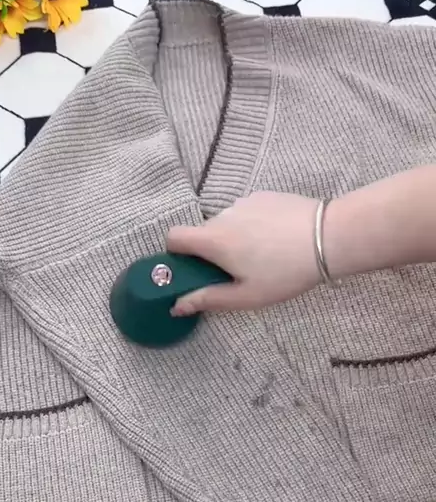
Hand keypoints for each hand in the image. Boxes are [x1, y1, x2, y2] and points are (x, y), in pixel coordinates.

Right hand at [167, 191, 320, 315]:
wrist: (328, 237)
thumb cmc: (285, 272)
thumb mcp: (246, 295)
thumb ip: (208, 299)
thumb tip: (177, 306)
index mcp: (213, 240)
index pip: (174, 236)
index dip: (175, 253)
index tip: (191, 269)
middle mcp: (223, 215)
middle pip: (202, 232)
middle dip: (210, 251)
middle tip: (236, 272)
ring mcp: (244, 202)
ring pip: (226, 223)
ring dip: (233, 238)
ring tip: (263, 257)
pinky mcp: (264, 195)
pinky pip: (246, 213)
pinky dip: (252, 226)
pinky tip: (276, 240)